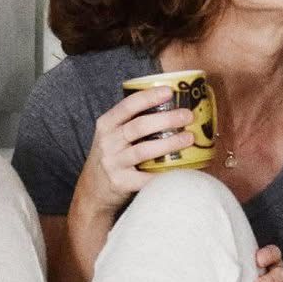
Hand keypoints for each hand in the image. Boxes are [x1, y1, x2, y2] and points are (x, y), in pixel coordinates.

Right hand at [71, 88, 196, 220]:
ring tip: (189, 138)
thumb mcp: (112, 135)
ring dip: (169, 143)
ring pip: (144, 150)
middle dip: (166, 119)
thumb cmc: (112, 156)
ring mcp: (113, 163)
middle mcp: (107, 142)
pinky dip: (165, 173)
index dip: (148, 97)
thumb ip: (132, 121)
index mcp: (106, 124)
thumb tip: (172, 106)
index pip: (128, 106)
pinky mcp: (120, 183)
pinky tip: (182, 168)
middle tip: (187, 116)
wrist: (93, 190)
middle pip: (139, 126)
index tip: (169, 91)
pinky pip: (146, 178)